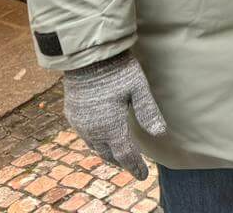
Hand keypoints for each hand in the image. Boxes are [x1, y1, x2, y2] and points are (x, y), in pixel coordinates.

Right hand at [63, 53, 166, 180]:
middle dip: (121, 161)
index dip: (135, 166)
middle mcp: (93, 129)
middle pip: (108, 154)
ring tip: (118, 154)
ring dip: (107, 152)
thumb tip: (160, 133)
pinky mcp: (72, 114)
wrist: (86, 57)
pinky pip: (85, 135)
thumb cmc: (117, 70)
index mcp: (110, 126)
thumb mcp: (138, 88)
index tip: (143, 176)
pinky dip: (96, 141)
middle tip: (132, 165)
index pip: (125, 154)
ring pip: (94, 146)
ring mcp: (80, 123)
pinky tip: (101, 136)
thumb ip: (149, 111)